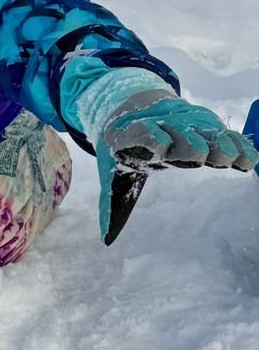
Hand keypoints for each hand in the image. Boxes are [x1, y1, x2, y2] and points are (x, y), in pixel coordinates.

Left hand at [96, 98, 258, 245]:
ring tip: (232, 158)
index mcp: (134, 139)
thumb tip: (106, 240)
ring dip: (217, 143)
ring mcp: (183, 122)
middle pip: (177, 133)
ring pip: (202, 131)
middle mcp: (161, 127)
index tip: (159, 145)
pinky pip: (222, 132)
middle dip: (187, 143)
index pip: (141, 134)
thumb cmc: (125, 151)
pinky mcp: (203, 123)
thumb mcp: (114, 175)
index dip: (149, 138)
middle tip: (200, 154)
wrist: (133, 110)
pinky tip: (251, 160)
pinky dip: (236, 144)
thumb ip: (112, 206)